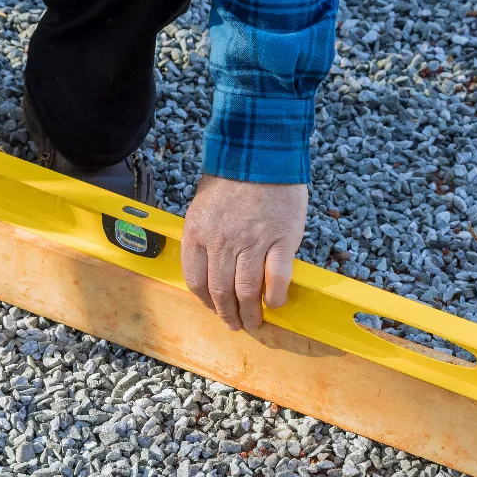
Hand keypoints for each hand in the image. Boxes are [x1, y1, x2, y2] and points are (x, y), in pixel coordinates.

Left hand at [182, 175, 307, 330]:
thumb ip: (205, 235)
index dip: (206, 301)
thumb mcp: (203, 205)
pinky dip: (276, 297)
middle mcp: (221, 242)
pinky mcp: (281, 240)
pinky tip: (276, 302)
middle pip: (221, 292)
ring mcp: (252, 242)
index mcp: (198, 233)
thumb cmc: (232, 177)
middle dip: (228, 314)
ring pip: (247, 291)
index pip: (196, 281)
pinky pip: (277, 279)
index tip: (214, 308)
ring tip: (254, 322)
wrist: (261, 152)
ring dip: (250, 313)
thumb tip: (212, 266)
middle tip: (236, 324)